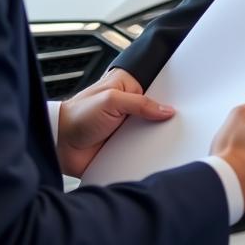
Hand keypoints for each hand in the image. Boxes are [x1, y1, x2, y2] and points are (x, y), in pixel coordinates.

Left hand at [56, 69, 172, 177]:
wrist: (58, 146)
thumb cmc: (77, 116)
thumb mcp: (111, 100)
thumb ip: (140, 104)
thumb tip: (166, 110)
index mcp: (127, 88)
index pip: (156, 89)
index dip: (169, 95)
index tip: (186, 102)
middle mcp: (129, 107)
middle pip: (157, 112)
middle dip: (166, 119)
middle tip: (182, 124)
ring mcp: (128, 128)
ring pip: (152, 133)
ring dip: (157, 138)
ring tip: (173, 142)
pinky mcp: (124, 147)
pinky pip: (142, 150)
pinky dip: (147, 154)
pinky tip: (156, 156)